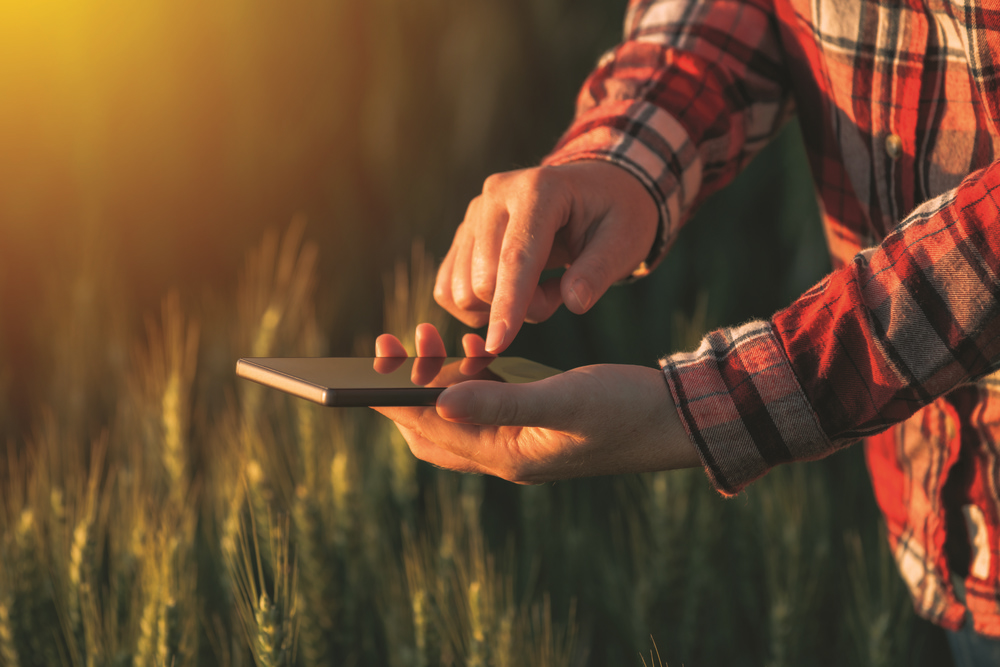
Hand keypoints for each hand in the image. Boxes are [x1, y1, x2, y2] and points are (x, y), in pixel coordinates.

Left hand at [373, 324, 698, 483]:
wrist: (675, 421)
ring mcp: (518, 440)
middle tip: (397, 345)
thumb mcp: (564, 400)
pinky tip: (476, 347)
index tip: (376, 359)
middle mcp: (505, 454)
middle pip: (430, 430)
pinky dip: (469, 377)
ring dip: (436, 380)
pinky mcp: (532, 422)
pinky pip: (483, 404)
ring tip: (431, 337)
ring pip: (454, 416)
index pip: (429, 429)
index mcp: (506, 455)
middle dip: (404, 389)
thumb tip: (437, 402)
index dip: (395, 397)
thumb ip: (503, 402)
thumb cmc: (625, 410)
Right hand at [435, 161, 657, 353]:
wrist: (596, 190)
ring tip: (544, 282)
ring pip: (463, 290)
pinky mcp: (463, 234)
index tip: (498, 345)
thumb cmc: (616, 214)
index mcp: (538, 189)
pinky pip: (449, 289)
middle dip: (523, 307)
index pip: (516, 257)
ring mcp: (474, 213)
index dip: (508, 304)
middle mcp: (496, 194)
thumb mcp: (626, 241)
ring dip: (505, 306)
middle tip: (565, 288)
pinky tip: (516, 290)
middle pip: (484, 280)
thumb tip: (574, 302)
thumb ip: (600, 272)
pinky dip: (480, 307)